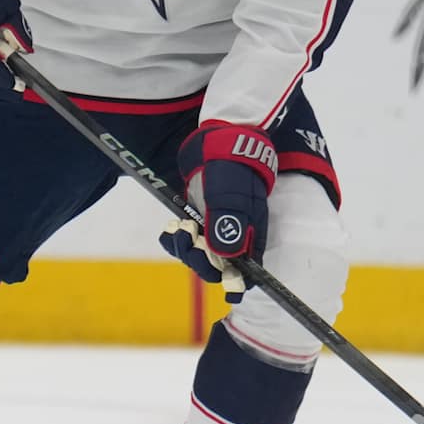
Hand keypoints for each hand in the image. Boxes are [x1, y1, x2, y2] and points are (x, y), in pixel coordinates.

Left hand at [159, 122, 276, 295]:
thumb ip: (228, 226)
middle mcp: (234, 239)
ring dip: (185, 247)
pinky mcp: (200, 222)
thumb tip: (226, 258)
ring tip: (181, 226)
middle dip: (198, 257)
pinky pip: (186, 242)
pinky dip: (176, 239)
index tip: (217, 276)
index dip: (231, 280)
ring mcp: (216, 231)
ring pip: (198, 256)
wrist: (218, 143)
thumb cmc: (231, 168)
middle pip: (215, 268)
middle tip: (189, 234)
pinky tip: (173, 227)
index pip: (245, 273)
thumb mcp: (231, 196)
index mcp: (250, 237)